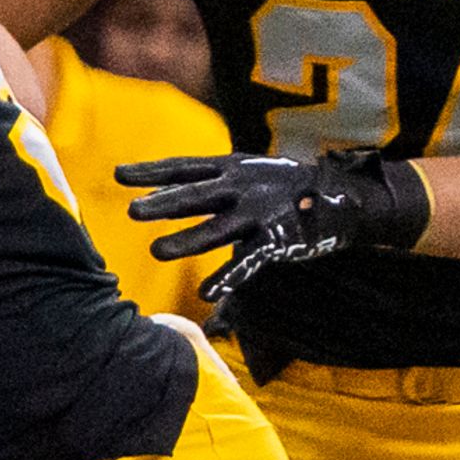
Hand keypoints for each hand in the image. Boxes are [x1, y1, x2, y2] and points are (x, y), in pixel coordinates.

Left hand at [117, 148, 428, 298]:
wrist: (341, 197)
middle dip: (165, 204)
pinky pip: (249, 262)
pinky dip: (228, 277)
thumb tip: (151, 197)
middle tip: (132, 211)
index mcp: (232, 168)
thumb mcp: (242, 176)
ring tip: (156, 251)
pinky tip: (205, 292)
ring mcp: (260, 215)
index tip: (119, 174)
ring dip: (187, 241)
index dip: (153, 171)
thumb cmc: (278, 187)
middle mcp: (243, 188)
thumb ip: (201, 187)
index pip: (185, 168)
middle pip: (196, 196)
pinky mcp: (278, 241)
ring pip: (217, 230)